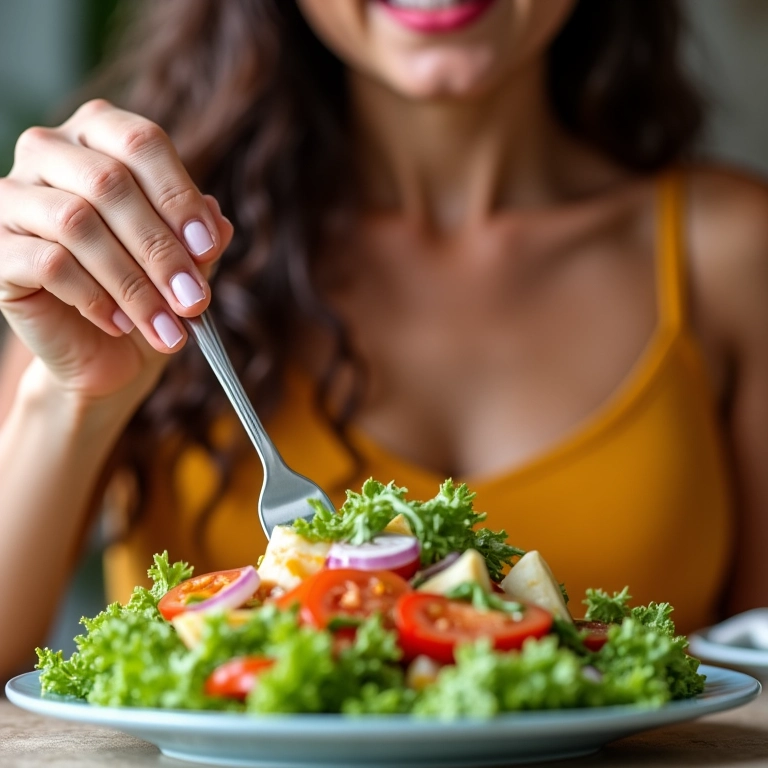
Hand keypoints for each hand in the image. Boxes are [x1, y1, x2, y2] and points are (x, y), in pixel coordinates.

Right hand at [0, 99, 233, 403]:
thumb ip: (201, 237)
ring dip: (132, 283)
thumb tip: (218, 221)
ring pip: (76, 222)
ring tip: (166, 325)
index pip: (141, 142)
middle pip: (110, 183)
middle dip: (161, 249)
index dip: (179, 196)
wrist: (100, 349)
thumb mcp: (184, 263)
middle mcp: (48, 151)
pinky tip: (120, 323)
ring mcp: (12, 196)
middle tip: (193, 300)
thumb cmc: (144, 291)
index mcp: (99, 135)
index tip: (207, 247)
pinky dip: (94, 297)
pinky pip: (47, 262)